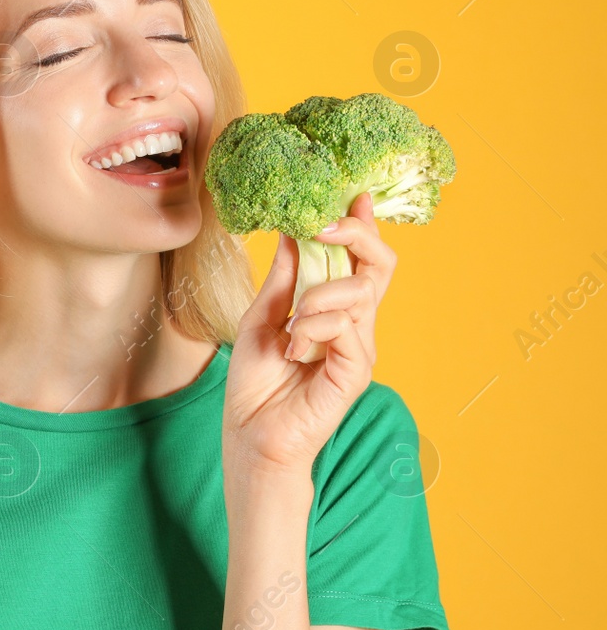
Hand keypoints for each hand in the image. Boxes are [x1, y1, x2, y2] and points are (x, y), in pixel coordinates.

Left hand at [223, 193, 395, 477]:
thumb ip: (283, 277)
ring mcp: (359, 346)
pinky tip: (294, 348)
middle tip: (325, 224)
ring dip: (317, 298)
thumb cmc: (256, 382)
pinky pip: (347, 326)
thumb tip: (290, 230)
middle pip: (378, 265)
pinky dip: (314, 327)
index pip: (358, 259)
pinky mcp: (357, 370)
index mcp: (332, 308)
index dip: (359, 226)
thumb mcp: (262, 316)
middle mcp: (353, 323)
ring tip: (291, 326)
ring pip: (358, 292)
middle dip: (356, 235)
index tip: (351, 194)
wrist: (251, 435)